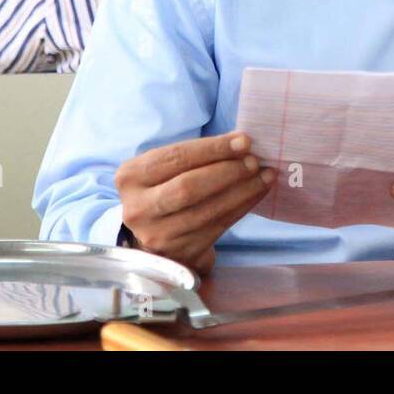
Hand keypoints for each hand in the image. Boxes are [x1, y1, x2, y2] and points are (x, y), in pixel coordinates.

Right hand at [114, 133, 274, 274]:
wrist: (153, 233)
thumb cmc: (163, 188)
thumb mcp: (164, 168)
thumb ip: (195, 155)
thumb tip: (240, 142)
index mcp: (130, 177)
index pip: (176, 158)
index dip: (213, 149)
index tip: (244, 141)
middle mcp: (138, 208)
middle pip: (188, 187)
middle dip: (227, 171)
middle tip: (253, 161)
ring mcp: (157, 235)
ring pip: (206, 210)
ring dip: (241, 191)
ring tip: (263, 175)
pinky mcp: (179, 252)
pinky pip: (218, 227)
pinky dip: (241, 207)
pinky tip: (256, 193)